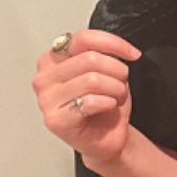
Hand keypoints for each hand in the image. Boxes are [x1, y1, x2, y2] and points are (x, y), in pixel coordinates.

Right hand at [32, 29, 140, 168]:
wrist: (106, 138)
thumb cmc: (104, 105)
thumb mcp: (107, 70)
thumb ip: (102, 52)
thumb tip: (117, 46)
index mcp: (52, 59)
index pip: (82, 38)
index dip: (113, 43)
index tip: (132, 53)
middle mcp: (44, 77)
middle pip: (90, 59)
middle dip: (117, 71)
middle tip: (120, 84)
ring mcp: (46, 99)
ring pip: (92, 80)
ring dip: (115, 89)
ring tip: (113, 98)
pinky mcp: (55, 119)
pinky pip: (91, 101)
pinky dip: (108, 104)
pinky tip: (105, 109)